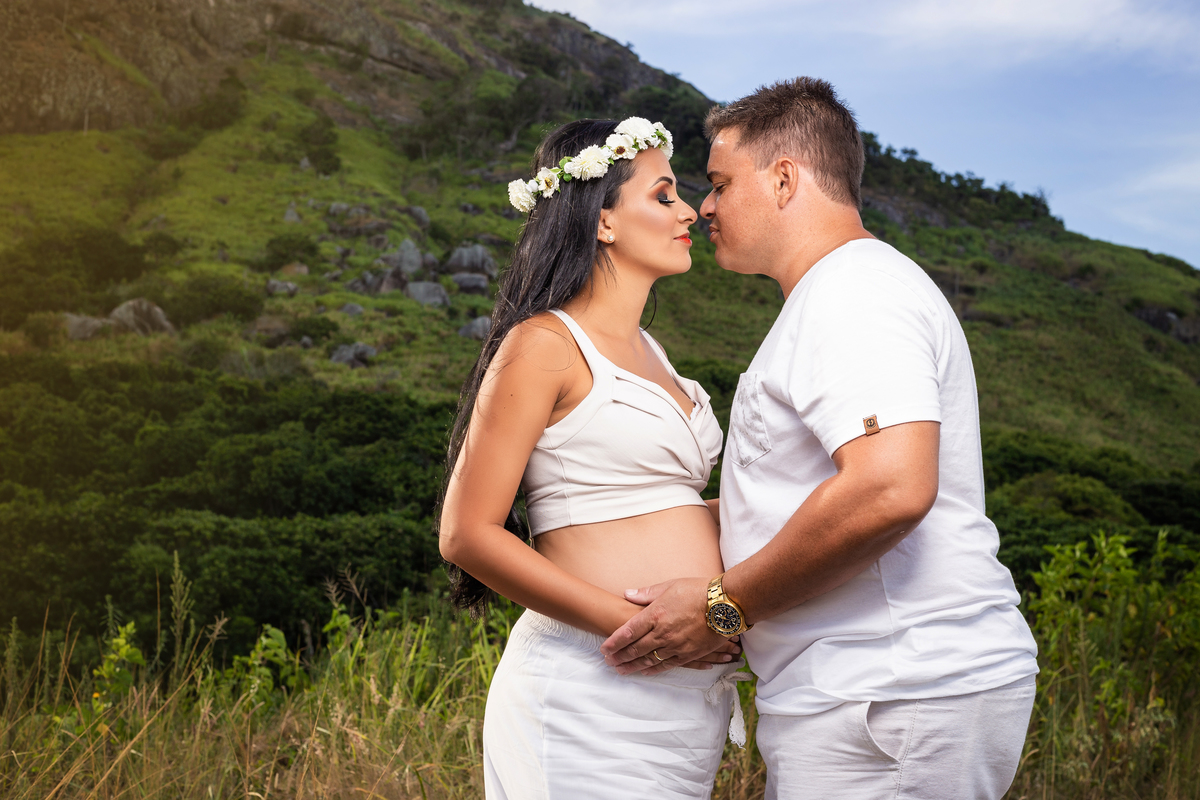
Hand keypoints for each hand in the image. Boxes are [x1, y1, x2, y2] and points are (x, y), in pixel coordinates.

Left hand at [600, 577, 736, 675]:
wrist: (725, 604)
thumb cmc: (697, 591)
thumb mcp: (669, 586)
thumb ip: (646, 594)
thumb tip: (627, 594)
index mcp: (655, 614)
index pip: (627, 632)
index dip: (614, 642)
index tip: (604, 649)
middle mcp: (662, 633)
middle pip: (635, 649)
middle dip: (620, 657)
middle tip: (608, 662)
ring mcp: (675, 645)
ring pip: (649, 660)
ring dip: (633, 666)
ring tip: (621, 670)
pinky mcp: (688, 654)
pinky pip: (667, 665)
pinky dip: (654, 669)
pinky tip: (645, 671)